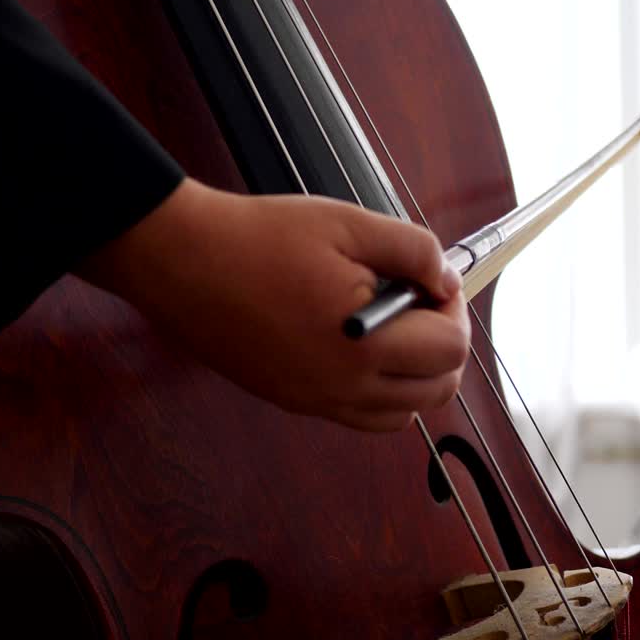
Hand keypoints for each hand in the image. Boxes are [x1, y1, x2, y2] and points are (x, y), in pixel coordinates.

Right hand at [75, 177, 469, 431]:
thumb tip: (447, 278)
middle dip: (445, 344)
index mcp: (364, 345)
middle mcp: (343, 387)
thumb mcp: (348, 223)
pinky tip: (363, 347)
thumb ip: (413, 250)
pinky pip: (362, 416)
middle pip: (436, 390)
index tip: (437, 283)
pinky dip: (381, 391)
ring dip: (417, 374)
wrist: (183, 262)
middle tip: (424, 302)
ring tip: (397, 326)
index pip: (450, 349)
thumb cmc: (256, 238)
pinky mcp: (294, 401)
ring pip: (403, 414)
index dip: (456, 310)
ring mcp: (316, 401)